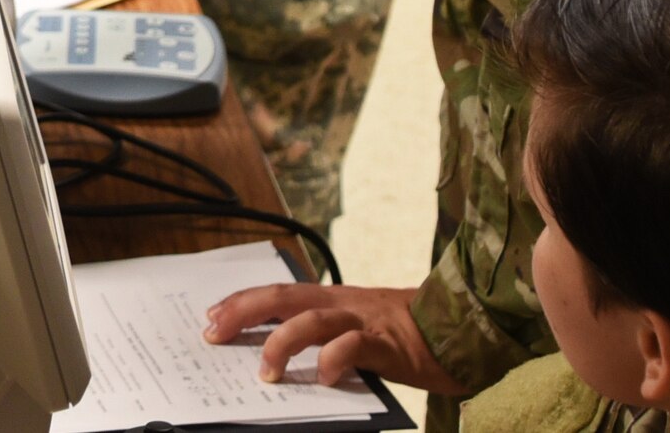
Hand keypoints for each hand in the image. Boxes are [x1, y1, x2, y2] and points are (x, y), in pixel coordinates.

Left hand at [202, 283, 468, 394]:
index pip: (275, 293)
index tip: (209, 317)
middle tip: (214, 334)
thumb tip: (276, 357)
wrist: (460, 326)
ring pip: (312, 320)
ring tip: (265, 371)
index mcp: (329, 299)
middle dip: (242, 313)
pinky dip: (334, 360)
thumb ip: (323, 337)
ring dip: (282, 343)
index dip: (240, 302)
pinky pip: (354, 346)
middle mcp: (340, 303)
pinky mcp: (386, 341)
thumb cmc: (403, 335)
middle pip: (281, 298)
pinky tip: (322, 376)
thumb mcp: (355, 330)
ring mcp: (362, 319)